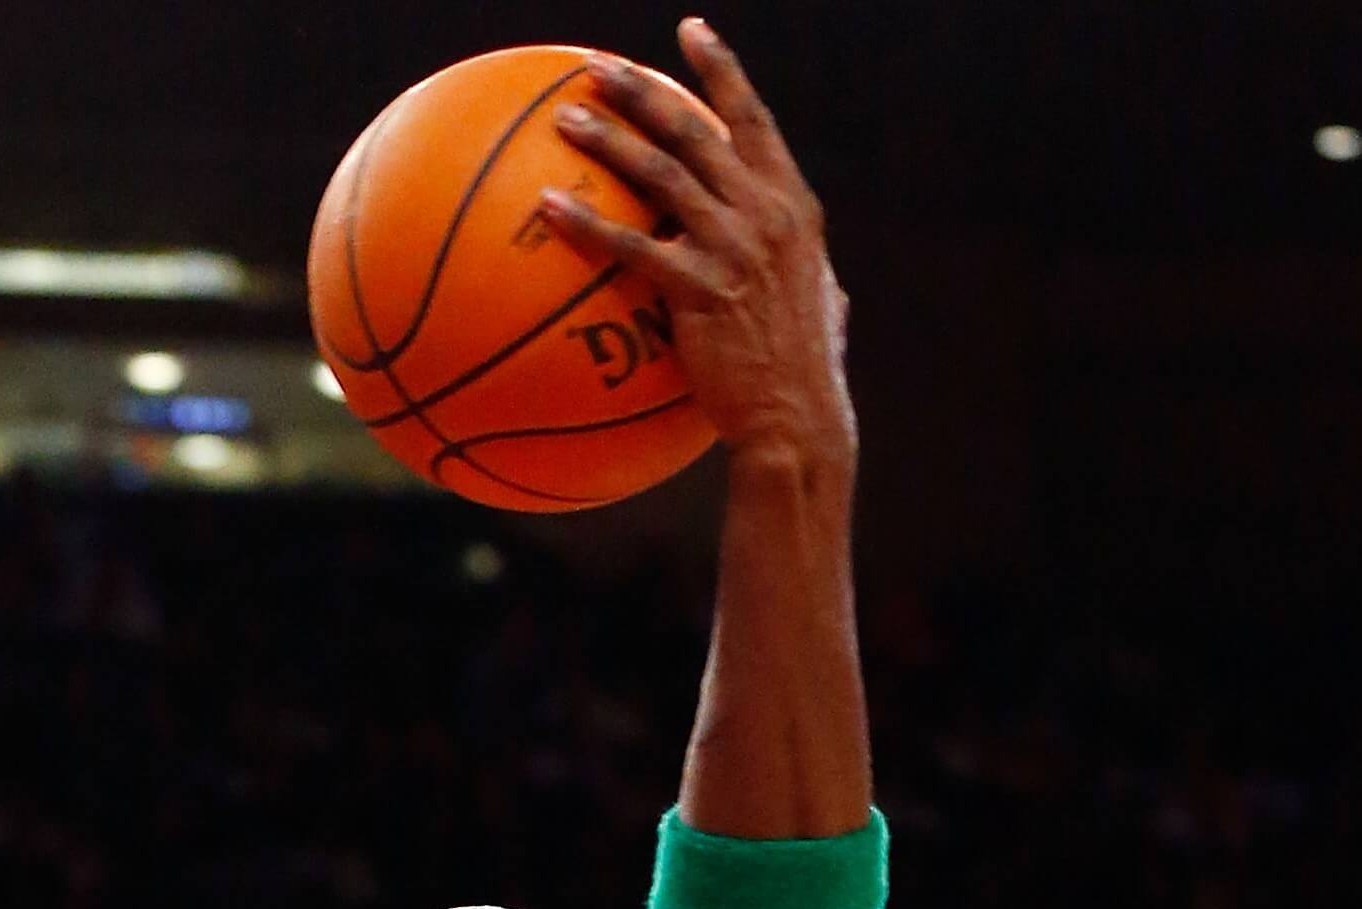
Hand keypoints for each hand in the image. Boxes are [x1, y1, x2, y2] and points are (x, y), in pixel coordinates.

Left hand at [544, 18, 853, 457]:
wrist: (797, 417)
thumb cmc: (801, 368)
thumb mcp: (814, 296)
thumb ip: (790, 258)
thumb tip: (771, 246)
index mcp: (792, 206)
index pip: (753, 119)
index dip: (720, 69)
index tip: (689, 30)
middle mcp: (766, 214)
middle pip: (696, 130)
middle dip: (642, 90)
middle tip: (595, 67)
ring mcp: (734, 249)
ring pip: (661, 174)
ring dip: (609, 140)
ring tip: (563, 119)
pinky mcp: (699, 289)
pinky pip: (631, 246)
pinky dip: (588, 223)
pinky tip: (547, 207)